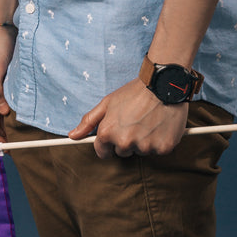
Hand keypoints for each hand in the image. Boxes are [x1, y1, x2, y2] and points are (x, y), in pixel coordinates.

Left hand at [69, 78, 188, 158]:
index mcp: (108, 133)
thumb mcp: (108, 103)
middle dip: (127, 140)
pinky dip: (161, 140)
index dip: (108, 143)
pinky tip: (161, 125)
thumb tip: (73, 135)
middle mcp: (125, 142)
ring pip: (141, 151)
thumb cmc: (135, 92)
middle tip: (136, 122)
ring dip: (144, 141)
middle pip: (123, 152)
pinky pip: (158, 150)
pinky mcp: (164, 147)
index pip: (102, 152)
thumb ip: (89, 121)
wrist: (164, 84)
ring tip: (150, 121)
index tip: (114, 137)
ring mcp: (145, 146)